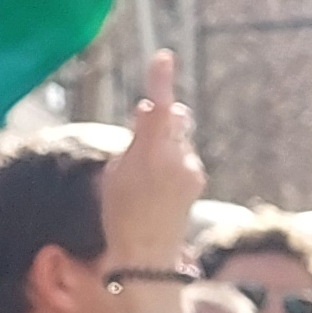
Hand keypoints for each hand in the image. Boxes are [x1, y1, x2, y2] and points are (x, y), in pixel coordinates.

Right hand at [97, 50, 203, 281]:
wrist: (146, 255)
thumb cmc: (120, 214)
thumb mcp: (114, 173)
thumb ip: (133, 139)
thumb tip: (149, 112)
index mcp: (150, 155)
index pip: (159, 109)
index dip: (160, 81)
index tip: (163, 57)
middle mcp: (177, 159)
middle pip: (173, 119)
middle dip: (160, 121)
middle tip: (137, 139)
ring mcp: (191, 169)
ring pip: (177, 140)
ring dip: (163, 146)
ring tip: (144, 179)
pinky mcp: (197, 180)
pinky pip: (183, 158)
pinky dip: (170, 163)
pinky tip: (157, 190)